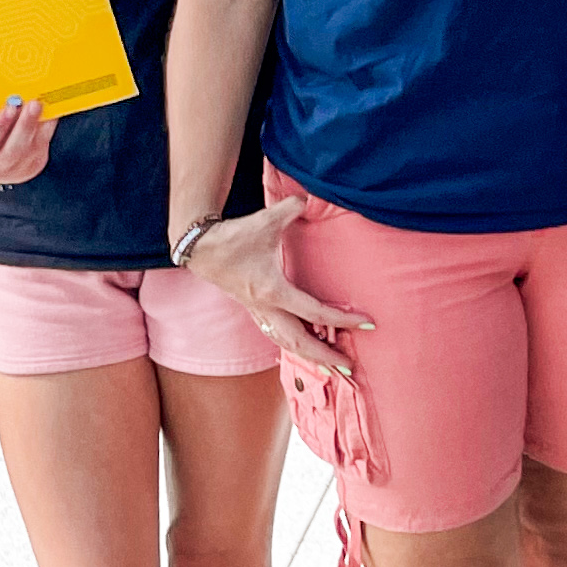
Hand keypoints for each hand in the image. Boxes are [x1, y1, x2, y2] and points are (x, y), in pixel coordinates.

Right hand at [0, 98, 52, 185]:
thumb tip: (5, 94)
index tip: (9, 108)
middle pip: (11, 151)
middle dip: (24, 125)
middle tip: (32, 104)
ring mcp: (15, 170)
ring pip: (30, 150)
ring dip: (38, 125)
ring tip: (41, 106)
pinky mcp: (33, 165)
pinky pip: (42, 147)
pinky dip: (46, 128)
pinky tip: (48, 113)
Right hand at [180, 202, 368, 377]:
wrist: (200, 250)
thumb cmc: (232, 237)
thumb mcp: (264, 221)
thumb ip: (290, 208)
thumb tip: (307, 198)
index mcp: (272, 290)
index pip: (315, 312)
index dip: (343, 319)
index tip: (367, 322)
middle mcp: (266, 308)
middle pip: (299, 342)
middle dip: (324, 356)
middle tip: (350, 368)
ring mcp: (258, 312)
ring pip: (286, 343)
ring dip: (309, 356)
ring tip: (331, 366)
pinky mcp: (254, 311)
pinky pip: (277, 336)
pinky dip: (294, 346)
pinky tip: (307, 349)